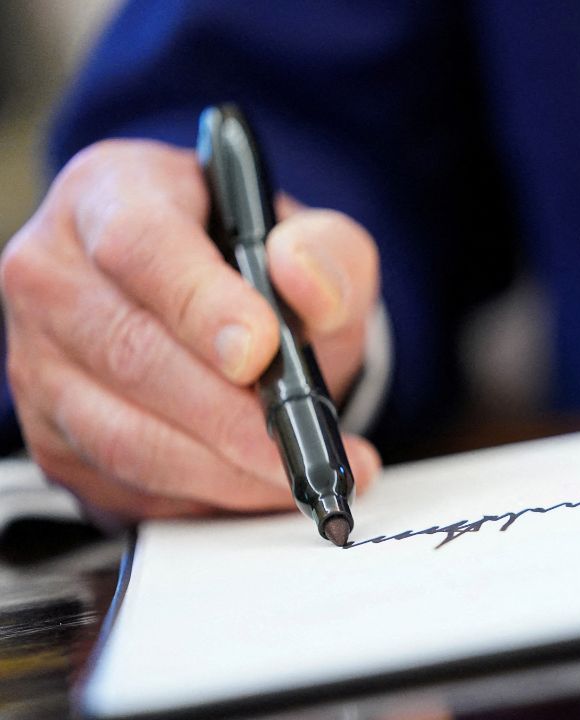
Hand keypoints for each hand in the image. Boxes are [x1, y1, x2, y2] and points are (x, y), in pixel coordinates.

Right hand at [1, 140, 381, 521]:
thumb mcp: (311, 240)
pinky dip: (200, 496)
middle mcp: (54, 272)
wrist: (218, 308)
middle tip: (307, 440)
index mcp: (111, 195)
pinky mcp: (51, 433)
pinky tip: (253, 487)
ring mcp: (39, 359)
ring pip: (123, 433)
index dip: (201, 304)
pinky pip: (122, 483)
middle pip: (131, 354)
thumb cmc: (254, 265)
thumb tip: (304, 278)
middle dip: (232, 413)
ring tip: (299, 473)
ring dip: (223, 468)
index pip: (140, 247)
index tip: (263, 351)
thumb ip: (327, 251)